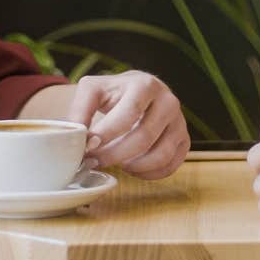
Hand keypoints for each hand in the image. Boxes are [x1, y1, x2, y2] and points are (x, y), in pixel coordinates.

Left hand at [65, 71, 188, 179]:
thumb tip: (76, 136)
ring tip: (117, 163)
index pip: (128, 114)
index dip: (106, 134)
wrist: (140, 91)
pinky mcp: (184, 139)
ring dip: (134, 166)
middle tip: (95, 161)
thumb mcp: (93, 91)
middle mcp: (168, 101)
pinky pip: (170, 165)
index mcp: (145, 85)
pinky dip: (149, 173)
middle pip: (143, 137)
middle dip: (115, 155)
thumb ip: (80, 110)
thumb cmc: (114, 93)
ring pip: (160, 155)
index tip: (88, 147)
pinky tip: (133, 168)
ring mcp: (180, 121)